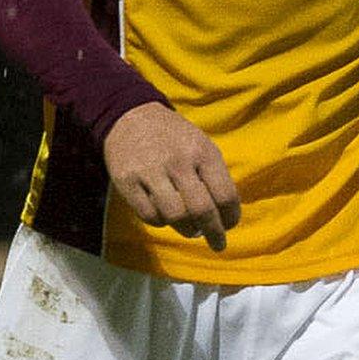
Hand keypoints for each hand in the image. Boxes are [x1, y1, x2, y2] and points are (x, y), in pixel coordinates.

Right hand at [102, 102, 241, 250]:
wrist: (130, 116)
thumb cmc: (174, 135)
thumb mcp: (202, 144)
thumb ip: (213, 174)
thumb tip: (225, 211)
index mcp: (203, 152)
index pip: (225, 194)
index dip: (231, 216)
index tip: (230, 225)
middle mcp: (179, 163)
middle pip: (202, 210)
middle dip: (214, 232)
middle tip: (218, 243)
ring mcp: (151, 173)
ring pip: (175, 216)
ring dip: (187, 230)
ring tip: (192, 230)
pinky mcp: (127, 183)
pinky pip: (149, 215)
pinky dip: (161, 223)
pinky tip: (167, 218)